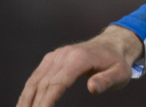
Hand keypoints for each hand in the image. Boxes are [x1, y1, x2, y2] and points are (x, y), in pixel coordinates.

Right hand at [17, 25, 142, 106]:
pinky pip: (36, 76)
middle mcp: (64, 55)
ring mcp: (56, 56)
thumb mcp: (120, 73)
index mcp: (79, 59)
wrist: (113, 44)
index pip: (57, 83)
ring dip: (26, 99)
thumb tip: (92, 87)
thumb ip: (107, 81)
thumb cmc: (117, 62)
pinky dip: (29, 91)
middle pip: (43, 84)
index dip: (46, 101)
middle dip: (34, 104)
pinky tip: (25, 104)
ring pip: (35, 80)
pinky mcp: (52, 59)